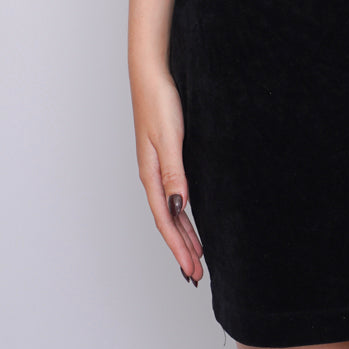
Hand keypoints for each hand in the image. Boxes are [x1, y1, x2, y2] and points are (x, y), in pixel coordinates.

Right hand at [130, 63, 203, 284]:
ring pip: (171, 210)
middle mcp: (152, 175)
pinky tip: (190, 218)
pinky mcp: (165, 155)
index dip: (179, 247)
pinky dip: (182, 213)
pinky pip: (174, 194)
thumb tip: (179, 207)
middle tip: (196, 275)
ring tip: (196, 256)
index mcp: (151, 175)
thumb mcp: (169, 139)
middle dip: (182, 248)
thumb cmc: (159, 101)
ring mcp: (157, 166)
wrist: (151, 73)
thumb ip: (174, 174)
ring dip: (183, 234)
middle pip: (168, 221)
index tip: (192, 270)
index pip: (167, 220)